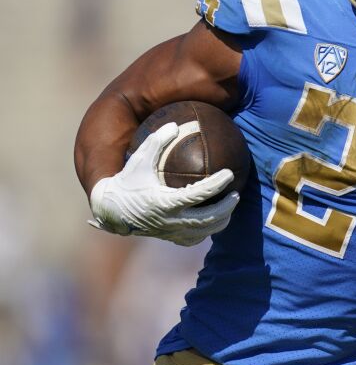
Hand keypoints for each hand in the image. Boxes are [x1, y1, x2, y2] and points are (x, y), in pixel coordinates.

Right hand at [88, 122, 239, 245]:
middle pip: (207, 218)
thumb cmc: (127, 182)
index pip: (198, 195)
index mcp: (164, 202)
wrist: (111, 211)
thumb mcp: (139, 160)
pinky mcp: (170, 238)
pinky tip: (214, 220)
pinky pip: (193, 239)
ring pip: (203, 231)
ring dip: (221, 220)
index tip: (229, 173)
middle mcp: (169, 221)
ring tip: (231, 206)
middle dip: (226, 207)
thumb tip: (174, 125)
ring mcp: (171, 232)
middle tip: (236, 194)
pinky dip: (206, 230)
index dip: (216, 185)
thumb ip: (156, 142)